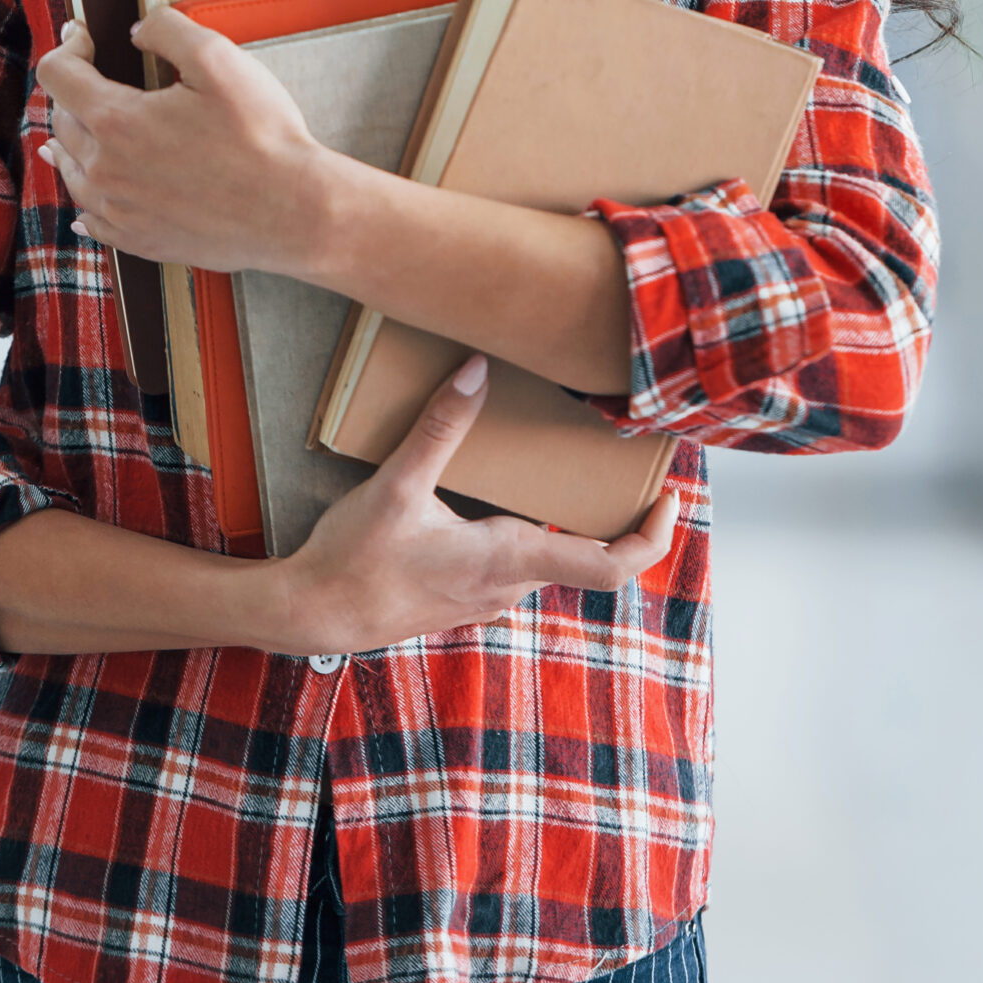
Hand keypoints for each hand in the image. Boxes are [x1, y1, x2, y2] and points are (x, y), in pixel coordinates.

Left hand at [35, 14, 334, 273]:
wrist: (293, 211)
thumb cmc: (261, 135)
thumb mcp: (218, 58)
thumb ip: (166, 29)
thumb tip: (136, 31)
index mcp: (116, 121)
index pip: (57, 74)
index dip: (67, 45)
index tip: (85, 37)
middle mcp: (106, 170)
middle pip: (61, 120)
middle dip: (73, 90)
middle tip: (91, 76)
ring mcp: (120, 210)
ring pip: (71, 170)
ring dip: (70, 141)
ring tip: (69, 131)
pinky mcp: (139, 240)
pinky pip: (92, 218)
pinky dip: (85, 199)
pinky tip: (87, 201)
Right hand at [270, 353, 680, 654]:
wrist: (312, 615)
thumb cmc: (354, 558)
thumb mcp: (397, 484)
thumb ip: (441, 425)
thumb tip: (477, 368)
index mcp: (509, 559)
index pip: (611, 565)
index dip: (653, 537)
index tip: (669, 498)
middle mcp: (510, 587)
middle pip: (588, 557)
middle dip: (614, 517)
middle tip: (627, 468)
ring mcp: (488, 600)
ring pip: (550, 561)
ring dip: (570, 526)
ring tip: (573, 475)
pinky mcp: (466, 601)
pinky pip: (517, 569)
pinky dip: (532, 537)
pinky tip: (505, 506)